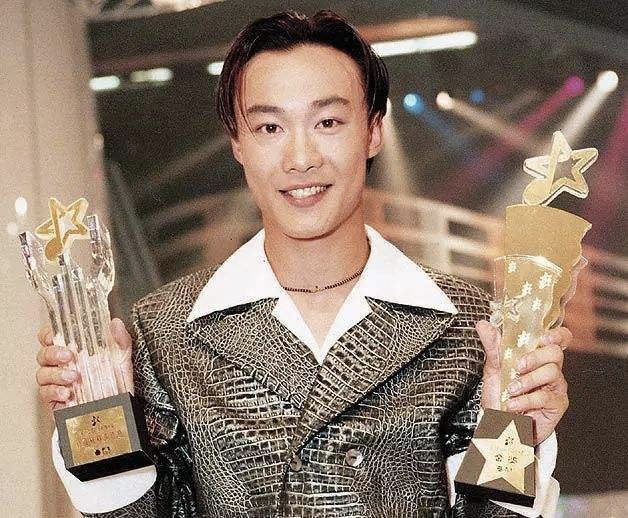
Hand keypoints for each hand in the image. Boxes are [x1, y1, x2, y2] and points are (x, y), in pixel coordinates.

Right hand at [36, 319, 133, 412]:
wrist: (116, 407)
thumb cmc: (115, 382)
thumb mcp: (121, 358)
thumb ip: (120, 339)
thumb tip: (116, 323)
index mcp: (73, 351)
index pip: (51, 338)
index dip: (47, 334)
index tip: (54, 335)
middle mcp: (61, 365)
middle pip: (44, 354)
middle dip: (53, 353)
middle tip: (68, 355)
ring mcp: (55, 382)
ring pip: (42, 373)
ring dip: (56, 374)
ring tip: (73, 377)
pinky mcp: (53, 399)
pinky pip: (45, 393)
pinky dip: (54, 391)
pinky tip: (66, 392)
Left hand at [477, 320, 570, 444]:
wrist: (500, 424)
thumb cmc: (501, 395)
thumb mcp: (494, 369)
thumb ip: (492, 346)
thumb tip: (483, 324)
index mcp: (537, 356)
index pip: (559, 339)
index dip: (556, 335)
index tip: (542, 337)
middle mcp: (550, 369)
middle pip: (555, 353)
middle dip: (535, 357)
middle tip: (517, 367)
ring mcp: (556, 387)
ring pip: (552, 372)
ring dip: (528, 381)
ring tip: (511, 390)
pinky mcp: (557, 405)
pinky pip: (545, 397)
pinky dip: (526, 400)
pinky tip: (513, 404)